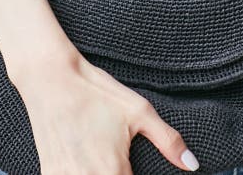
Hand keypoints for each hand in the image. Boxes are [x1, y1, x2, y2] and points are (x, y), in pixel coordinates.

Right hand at [12, 49, 199, 173]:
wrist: (50, 78)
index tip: (134, 167)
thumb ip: (168, 141)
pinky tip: (85, 160)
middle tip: (121, 159)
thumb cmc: (95, 92)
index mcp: (113, 172)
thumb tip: (192, 164)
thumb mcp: (139, 111)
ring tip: (104, 157)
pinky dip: (81, 173)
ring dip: (103, 173)